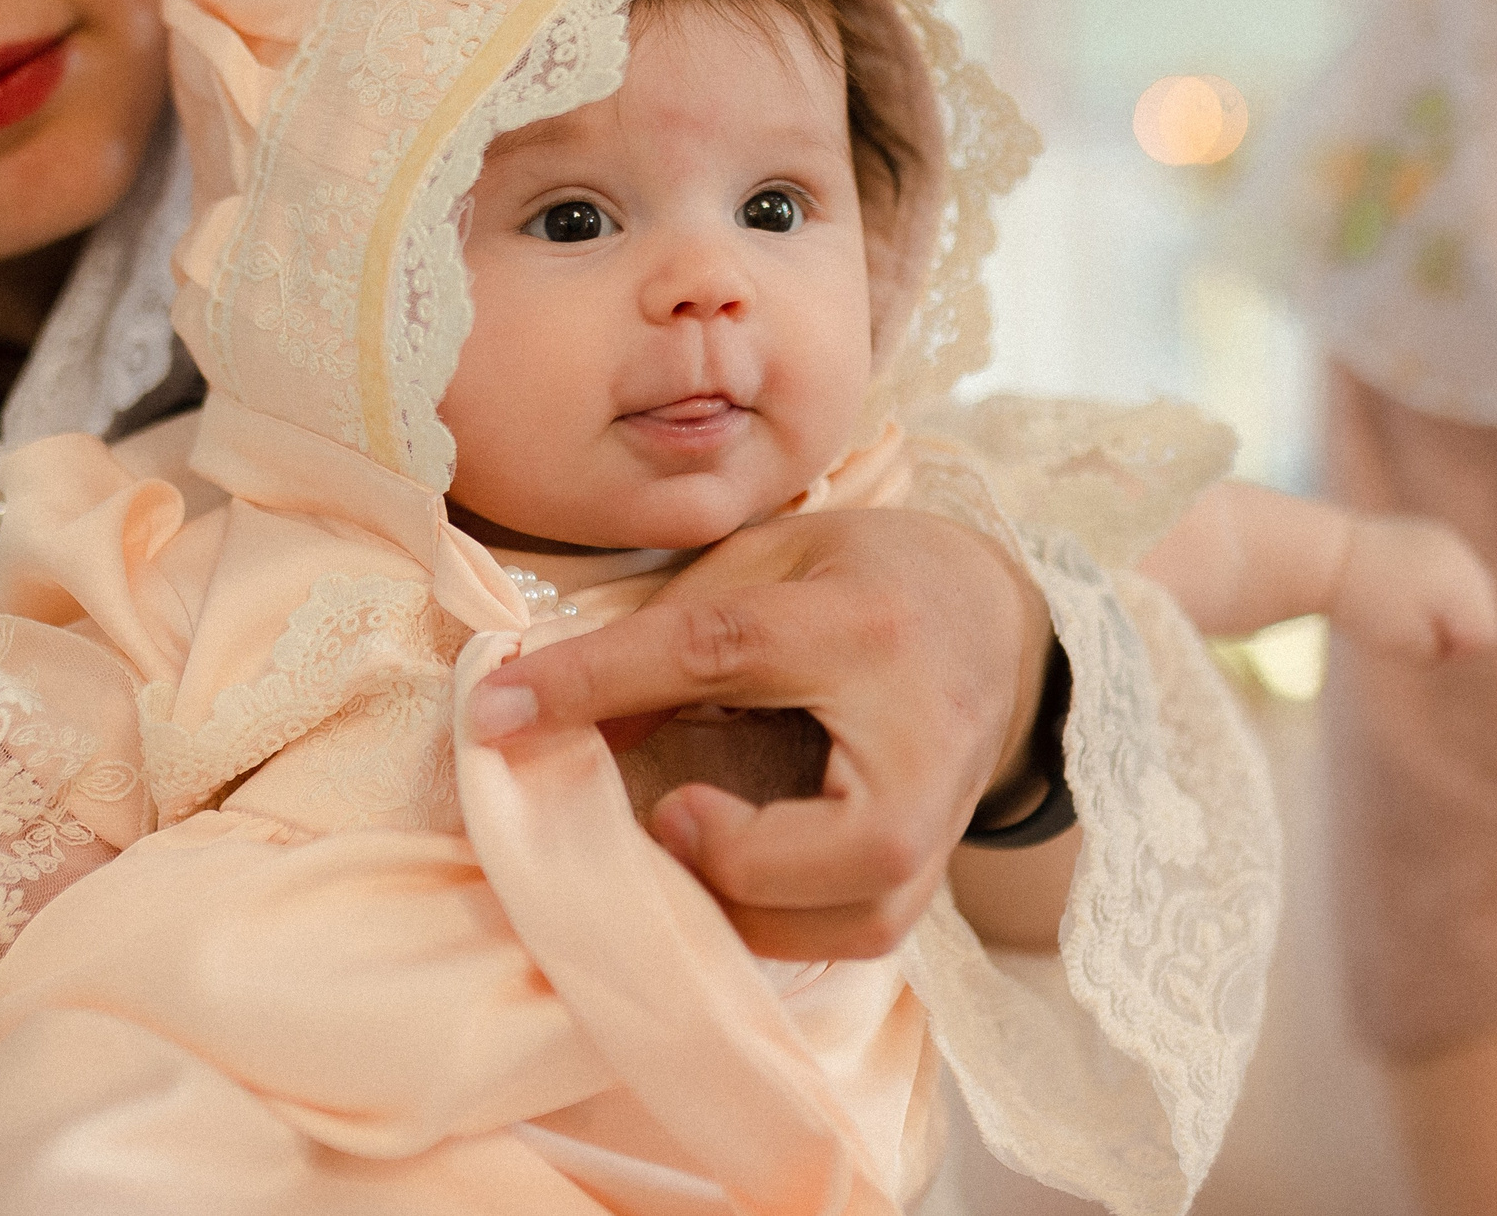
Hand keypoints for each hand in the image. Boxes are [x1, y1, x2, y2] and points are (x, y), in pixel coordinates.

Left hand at [467, 507, 1049, 959]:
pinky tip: (724, 884)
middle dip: (739, 858)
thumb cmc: (865, 577)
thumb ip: (666, 632)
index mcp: (864, 626)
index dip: (598, 680)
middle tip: (667, 816)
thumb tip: (550, 713)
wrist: (999, 620)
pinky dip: (776, 925)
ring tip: (686, 847)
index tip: (498, 709)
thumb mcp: (765, 562)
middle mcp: (922, 737)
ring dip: (746, 907)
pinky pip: (855, 934)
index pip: (720, 652)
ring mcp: (942, 819)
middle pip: (855, 845)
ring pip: (858, 918)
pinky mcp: (932, 872)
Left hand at [1329, 513, 1496, 660]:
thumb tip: (1463, 631)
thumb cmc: (1364, 608)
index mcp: (1464, 586)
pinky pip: (1453, 575)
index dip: (1453, 648)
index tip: (1412, 633)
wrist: (1327, 556)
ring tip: (1401, 596)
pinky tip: (1401, 579)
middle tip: (1401, 614)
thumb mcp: (1406, 647)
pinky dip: (1434, 584)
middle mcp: (1466, 561)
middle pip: (1482, 615)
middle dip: (1450, 626)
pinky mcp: (1438, 536)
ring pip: (1471, 594)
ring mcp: (1454, 545)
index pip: (1487, 637)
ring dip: (1444, 606)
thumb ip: (1446, 649)